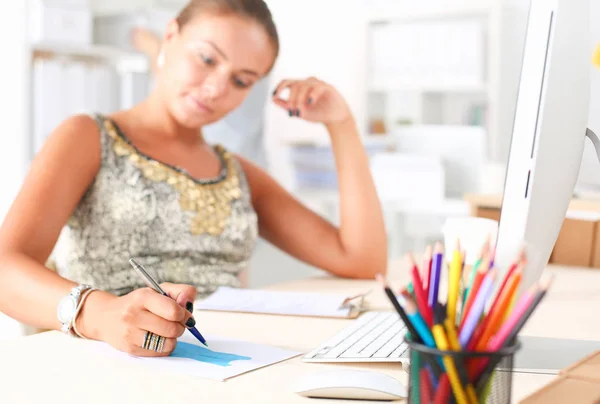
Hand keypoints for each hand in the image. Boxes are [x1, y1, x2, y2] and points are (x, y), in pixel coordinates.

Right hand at [81, 283, 196, 356]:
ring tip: (165, 331)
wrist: (106, 317)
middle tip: (176, 323)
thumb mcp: (158, 290)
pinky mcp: (130, 349)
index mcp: (143, 297)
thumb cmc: (138, 303)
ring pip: (167, 343)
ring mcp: (130, 333)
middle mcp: (133, 315)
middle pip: (172, 329)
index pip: (173, 311)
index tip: (184, 315)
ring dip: (172, 338)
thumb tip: (189, 304)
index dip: (185, 314)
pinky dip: (164, 347)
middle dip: (180, 327)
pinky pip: (159, 353)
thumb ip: (180, 292)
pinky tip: (157, 338)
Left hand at [272, 77, 352, 125]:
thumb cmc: (317, 113)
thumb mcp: (299, 111)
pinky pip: (317, 87)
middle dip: (291, 99)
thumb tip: (273, 99)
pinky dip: (312, 94)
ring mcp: (318, 84)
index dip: (279, 87)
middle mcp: (308, 83)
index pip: (286, 82)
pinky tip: (310, 102)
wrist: (334, 118)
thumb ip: (286, 106)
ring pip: (304, 86)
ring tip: (300, 112)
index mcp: (299, 87)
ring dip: (299, 99)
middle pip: (295, 85)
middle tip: (292, 112)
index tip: (274, 96)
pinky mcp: (327, 87)